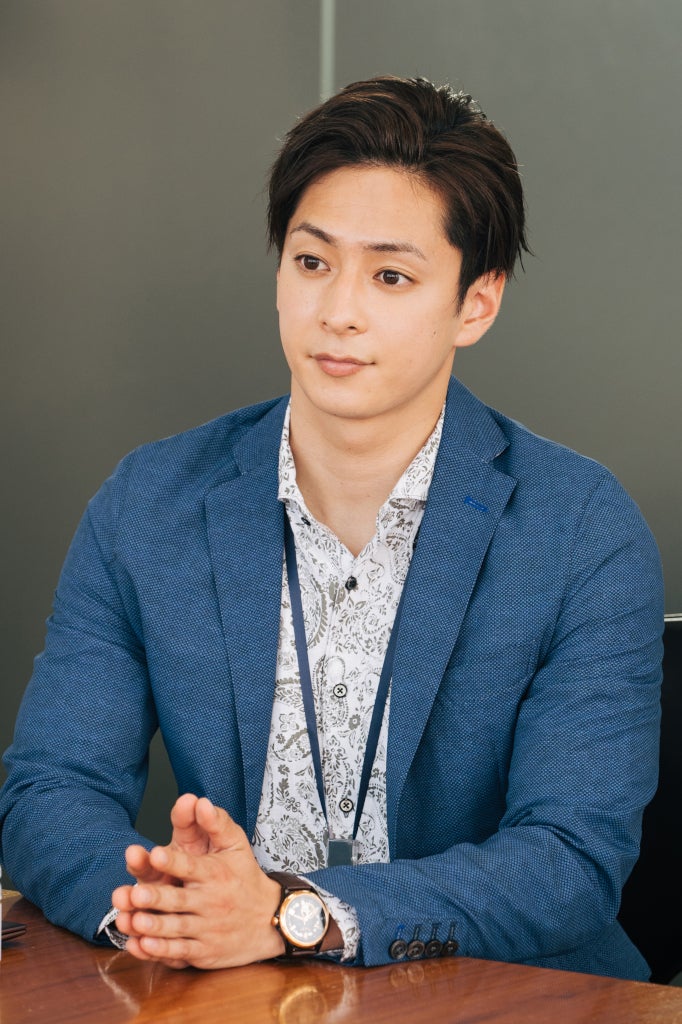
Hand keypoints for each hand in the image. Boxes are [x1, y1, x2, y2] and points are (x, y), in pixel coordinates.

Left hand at [112, 796, 283, 968]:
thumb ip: (217, 823)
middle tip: (136, 893)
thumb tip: (201, 802)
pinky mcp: (204, 951)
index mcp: (214, 873)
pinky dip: (162, 951)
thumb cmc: (245, 876)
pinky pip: (181, 952)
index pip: (190, 866)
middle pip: (178, 900)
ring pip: (176, 928)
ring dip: (154, 926)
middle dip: (156, 898)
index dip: (172, 861)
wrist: (269, 918)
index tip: (155, 853)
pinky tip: (144, 946)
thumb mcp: (236, 844)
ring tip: (134, 921)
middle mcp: (210, 901)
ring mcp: (207, 928)